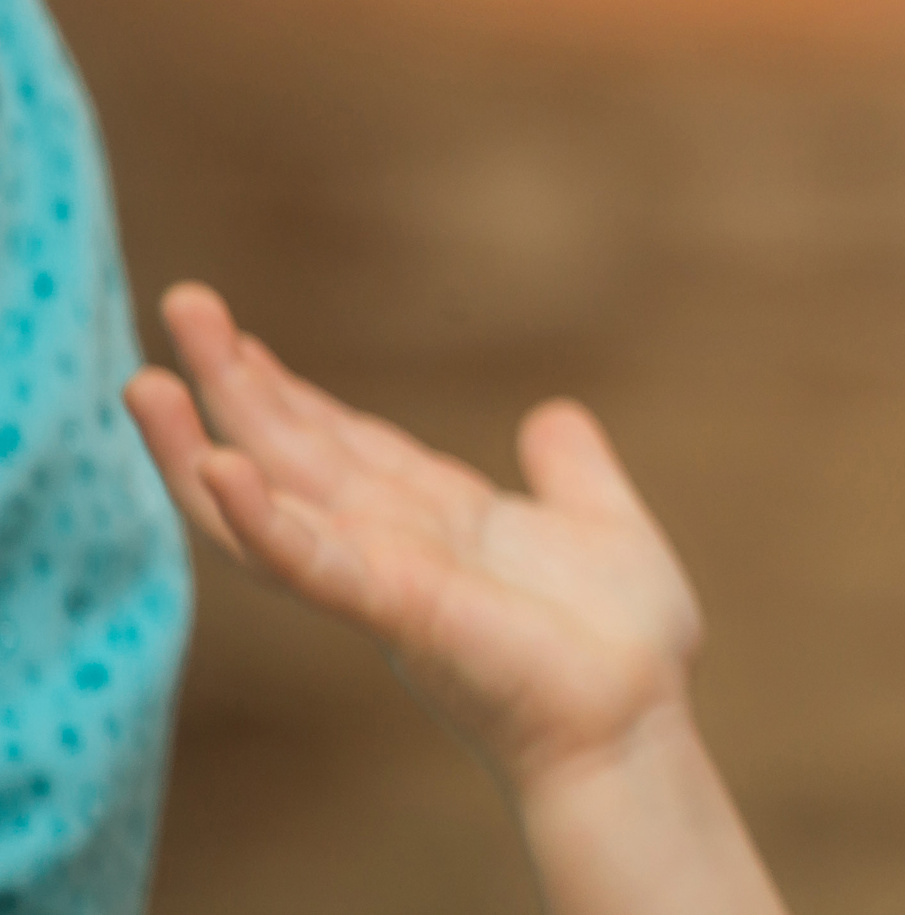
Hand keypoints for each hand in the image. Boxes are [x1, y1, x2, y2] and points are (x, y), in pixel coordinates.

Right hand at [127, 283, 703, 795]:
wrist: (638, 724)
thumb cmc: (622, 645)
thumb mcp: (601, 524)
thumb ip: (570, 470)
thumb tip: (551, 416)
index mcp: (439, 521)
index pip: (345, 446)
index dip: (293, 394)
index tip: (241, 338)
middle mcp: (396, 546)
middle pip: (295, 455)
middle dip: (235, 385)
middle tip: (182, 302)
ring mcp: (388, 579)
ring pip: (268, 507)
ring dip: (200, 448)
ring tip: (145, 383)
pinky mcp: (400, 611)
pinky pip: (315, 563)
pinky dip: (264, 520)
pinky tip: (221, 468)